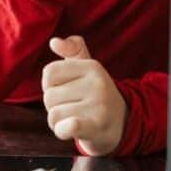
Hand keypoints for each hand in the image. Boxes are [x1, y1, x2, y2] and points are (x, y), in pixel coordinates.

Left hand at [42, 36, 126, 155]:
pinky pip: (70, 126)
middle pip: (49, 96)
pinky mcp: (97, 126)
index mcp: (92, 66)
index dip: (51, 86)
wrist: (121, 126)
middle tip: (75, 109)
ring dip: (59, 123)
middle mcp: (98, 83)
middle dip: (56, 107)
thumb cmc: (96, 96)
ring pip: (54, 115)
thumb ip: (72, 51)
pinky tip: (72, 128)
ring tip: (77, 120)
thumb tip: (54, 41)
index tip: (67, 91)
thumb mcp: (88, 70)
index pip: (49, 72)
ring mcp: (99, 104)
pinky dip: (64, 129)